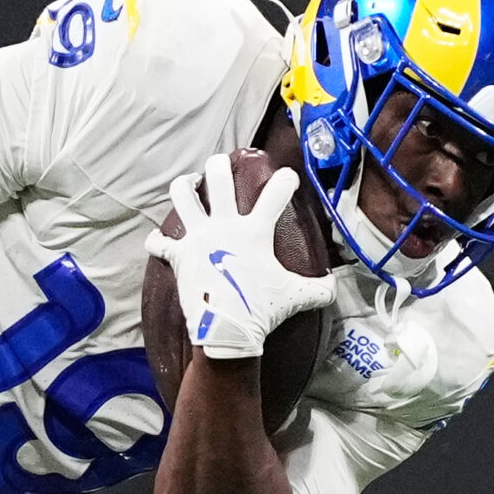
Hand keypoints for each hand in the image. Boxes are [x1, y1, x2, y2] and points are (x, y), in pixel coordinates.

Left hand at [145, 155, 336, 359]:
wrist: (226, 330)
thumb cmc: (261, 311)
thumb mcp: (297, 298)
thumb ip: (319, 289)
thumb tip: (336, 288)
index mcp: (253, 232)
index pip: (275, 193)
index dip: (286, 180)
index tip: (289, 178)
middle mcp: (223, 227)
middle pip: (216, 178)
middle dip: (219, 164)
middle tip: (223, 164)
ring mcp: (198, 239)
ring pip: (182, 195)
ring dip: (184, 185)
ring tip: (189, 183)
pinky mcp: (179, 257)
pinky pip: (160, 242)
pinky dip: (158, 240)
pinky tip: (159, 239)